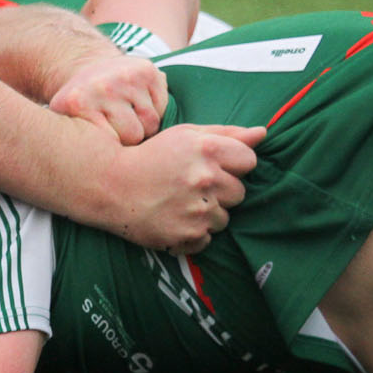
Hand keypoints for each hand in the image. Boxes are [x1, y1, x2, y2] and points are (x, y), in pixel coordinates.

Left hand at [49, 56, 167, 144]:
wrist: (86, 71)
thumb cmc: (81, 111)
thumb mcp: (68, 131)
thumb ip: (80, 154)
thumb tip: (106, 183)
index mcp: (78, 103)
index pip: (112, 147)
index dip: (114, 150)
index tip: (106, 147)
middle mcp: (101, 86)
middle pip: (135, 135)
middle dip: (131, 138)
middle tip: (116, 127)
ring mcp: (124, 75)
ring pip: (152, 122)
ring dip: (144, 124)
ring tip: (127, 114)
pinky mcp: (145, 70)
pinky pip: (163, 105)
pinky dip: (155, 108)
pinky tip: (137, 102)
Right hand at [104, 123, 263, 253]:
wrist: (110, 186)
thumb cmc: (151, 157)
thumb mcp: (185, 136)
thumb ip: (227, 133)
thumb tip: (263, 133)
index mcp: (207, 149)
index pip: (249, 161)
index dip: (232, 164)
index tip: (212, 166)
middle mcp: (205, 179)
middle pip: (240, 192)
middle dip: (220, 190)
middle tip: (190, 186)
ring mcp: (197, 210)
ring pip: (225, 218)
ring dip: (208, 213)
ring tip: (179, 203)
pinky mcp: (188, 236)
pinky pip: (208, 239)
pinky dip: (193, 233)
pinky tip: (173, 219)